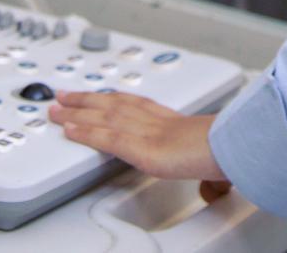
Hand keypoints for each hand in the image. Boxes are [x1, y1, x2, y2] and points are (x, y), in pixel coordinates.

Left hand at [48, 91, 230, 201]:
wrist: (231, 147)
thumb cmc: (230, 151)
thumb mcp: (217, 162)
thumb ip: (209, 176)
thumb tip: (214, 191)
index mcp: (173, 122)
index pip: (137, 105)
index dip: (115, 99)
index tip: (101, 95)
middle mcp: (155, 121)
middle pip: (113, 105)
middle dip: (87, 100)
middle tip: (65, 95)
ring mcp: (145, 132)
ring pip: (103, 116)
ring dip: (76, 111)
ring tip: (55, 109)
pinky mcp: (139, 147)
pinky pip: (105, 138)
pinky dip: (85, 132)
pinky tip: (68, 130)